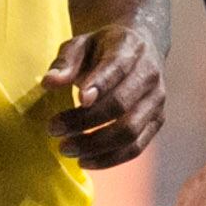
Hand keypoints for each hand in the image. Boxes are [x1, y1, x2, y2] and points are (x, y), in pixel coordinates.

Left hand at [44, 24, 163, 166]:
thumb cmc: (102, 49)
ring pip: (130, 131)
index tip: (78, 99)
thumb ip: (65, 62)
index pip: (117, 68)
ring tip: (65, 148)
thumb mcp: (80, 44)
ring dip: (95, 145)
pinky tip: (84, 161)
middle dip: (84, 121)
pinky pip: (136, 147)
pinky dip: (110, 159)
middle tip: (53, 129)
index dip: (100, 85)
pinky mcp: (156, 121)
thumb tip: (49, 83)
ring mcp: (156, 100)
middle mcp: (149, 74)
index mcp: (130, 48)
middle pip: (120, 105)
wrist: (141, 49)